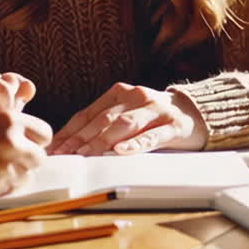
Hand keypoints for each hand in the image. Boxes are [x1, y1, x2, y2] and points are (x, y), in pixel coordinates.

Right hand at [0, 111, 52, 196]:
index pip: (44, 133)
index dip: (35, 138)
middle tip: (9, 156)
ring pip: (26, 175)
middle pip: (39, 157)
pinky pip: (10, 189)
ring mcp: (4, 168)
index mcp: (9, 120)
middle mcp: (11, 143)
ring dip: (15, 173)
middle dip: (27, 157)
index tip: (26, 141)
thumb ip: (13, 125)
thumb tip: (39, 137)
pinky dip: (2, 185)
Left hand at [49, 83, 208, 155]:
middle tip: (65, 156)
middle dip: (81, 140)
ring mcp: (155, 109)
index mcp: (118, 92)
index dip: (70, 132)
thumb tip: (67, 146)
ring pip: (124, 125)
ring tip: (86, 155)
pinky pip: (153, 135)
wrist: (193, 112)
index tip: (55, 149)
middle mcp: (135, 96)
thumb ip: (101, 125)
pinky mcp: (174, 124)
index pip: (88, 114)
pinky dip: (136, 144)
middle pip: (103, 120)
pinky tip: (122, 151)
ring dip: (103, 142)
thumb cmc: (151, 118)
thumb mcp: (125, 114)